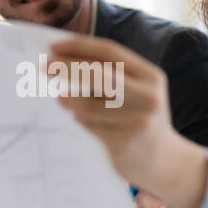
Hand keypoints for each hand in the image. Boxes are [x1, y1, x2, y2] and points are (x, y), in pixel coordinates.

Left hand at [48, 34, 206, 207]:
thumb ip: (111, 75)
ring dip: (69, 99)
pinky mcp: (124, 142)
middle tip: (43, 66)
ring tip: (61, 98)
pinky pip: (89, 125)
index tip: (53, 46)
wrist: (165, 161)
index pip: (110, 53)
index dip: (79, 46)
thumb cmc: (141, 119)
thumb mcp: (138, 91)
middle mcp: (148, 96)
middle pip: (96, 74)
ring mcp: (137, 121)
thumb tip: (63, 58)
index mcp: (151, 76)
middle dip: (65, 68)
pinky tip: (80, 119)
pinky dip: (79, 119)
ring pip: (88, 103)